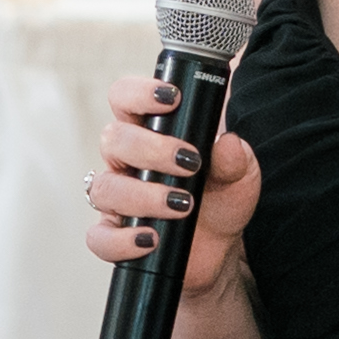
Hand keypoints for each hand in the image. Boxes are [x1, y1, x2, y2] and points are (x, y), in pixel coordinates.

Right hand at [86, 72, 261, 296]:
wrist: (220, 246)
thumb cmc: (221, 199)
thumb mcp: (239, 176)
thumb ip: (235, 159)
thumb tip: (228, 144)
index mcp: (148, 132)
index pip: (125, 98)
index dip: (139, 92)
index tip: (172, 98)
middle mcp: (126, 161)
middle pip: (113, 138)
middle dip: (151, 149)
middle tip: (189, 163)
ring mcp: (117, 199)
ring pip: (105, 187)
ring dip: (144, 195)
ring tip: (182, 205)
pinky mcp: (115, 236)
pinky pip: (100, 238)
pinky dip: (122, 240)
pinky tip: (150, 239)